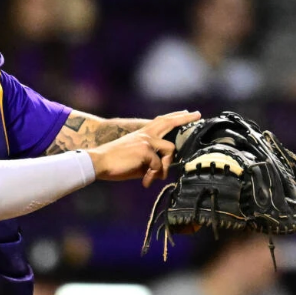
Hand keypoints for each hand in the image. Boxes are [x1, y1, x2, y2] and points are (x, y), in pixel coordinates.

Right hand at [85, 110, 199, 186]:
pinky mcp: (145, 150)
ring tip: (153, 177)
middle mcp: (146, 134)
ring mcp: (146, 141)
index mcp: (142, 134)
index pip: (161, 121)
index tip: (186, 113)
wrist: (99, 162)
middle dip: (184, 118)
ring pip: (170, 150)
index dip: (174, 117)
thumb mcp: (136, 160)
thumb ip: (151, 161)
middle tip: (197, 114)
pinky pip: (159, 165)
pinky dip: (153, 176)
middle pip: (169, 122)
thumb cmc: (115, 164)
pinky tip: (145, 181)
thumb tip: (162, 170)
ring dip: (166, 167)